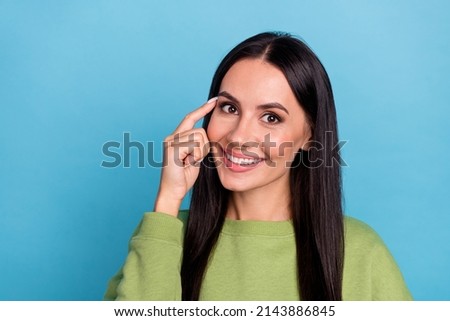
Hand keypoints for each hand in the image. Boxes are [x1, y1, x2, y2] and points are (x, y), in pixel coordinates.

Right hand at [154, 97, 217, 215]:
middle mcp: (171, 136)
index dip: (203, 109)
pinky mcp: (172, 148)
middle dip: (204, 147)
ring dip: (200, 152)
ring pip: (199, 137)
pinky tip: (187, 163)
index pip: (191, 117)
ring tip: (190, 162)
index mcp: (176, 137)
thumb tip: (207, 135)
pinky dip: (196, 156)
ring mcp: (170, 142)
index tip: (214, 101)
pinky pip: (195, 145)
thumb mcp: (195, 156)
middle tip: (193, 160)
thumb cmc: (184, 176)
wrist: (173, 191)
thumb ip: (199, 144)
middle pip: (200, 130)